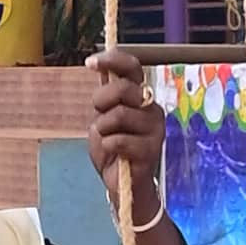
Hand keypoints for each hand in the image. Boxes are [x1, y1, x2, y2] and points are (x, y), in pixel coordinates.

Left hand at [81, 49, 173, 222]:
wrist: (122, 183)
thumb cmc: (112, 147)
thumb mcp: (103, 117)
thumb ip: (106, 96)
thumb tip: (100, 66)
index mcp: (140, 95)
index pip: (132, 67)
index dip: (113, 60)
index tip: (90, 63)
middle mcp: (152, 108)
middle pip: (122, 89)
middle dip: (101, 101)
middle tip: (100, 118)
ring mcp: (155, 129)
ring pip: (119, 115)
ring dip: (104, 129)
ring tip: (109, 140)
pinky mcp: (151, 150)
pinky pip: (118, 140)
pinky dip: (108, 146)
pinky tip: (114, 153)